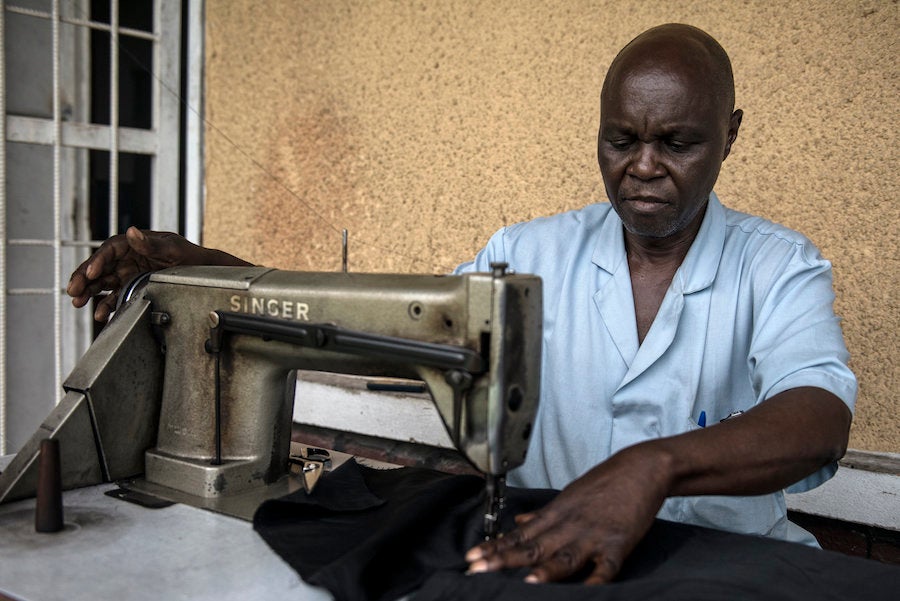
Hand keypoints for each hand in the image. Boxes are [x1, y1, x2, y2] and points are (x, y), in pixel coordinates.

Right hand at [67, 227, 217, 321]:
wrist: (202, 272)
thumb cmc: (189, 255)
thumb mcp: (173, 248)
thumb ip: (152, 244)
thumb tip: (132, 232)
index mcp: (134, 243)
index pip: (110, 250)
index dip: (98, 261)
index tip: (92, 272)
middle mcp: (127, 258)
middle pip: (100, 267)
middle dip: (84, 278)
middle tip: (73, 290)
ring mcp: (128, 274)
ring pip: (102, 283)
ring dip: (89, 292)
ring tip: (77, 302)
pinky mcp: (132, 288)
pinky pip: (115, 297)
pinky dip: (107, 305)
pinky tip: (100, 314)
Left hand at [466, 443, 671, 583]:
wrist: (641, 468)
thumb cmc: (605, 483)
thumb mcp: (569, 495)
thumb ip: (543, 514)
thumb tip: (519, 523)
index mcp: (556, 514)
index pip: (519, 534)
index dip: (495, 546)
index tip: (471, 556)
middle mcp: (569, 525)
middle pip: (533, 546)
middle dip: (504, 560)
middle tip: (478, 570)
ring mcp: (593, 535)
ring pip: (564, 557)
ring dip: (544, 571)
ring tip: (524, 582)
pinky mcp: (618, 545)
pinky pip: (605, 568)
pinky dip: (595, 580)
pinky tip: (583, 592)